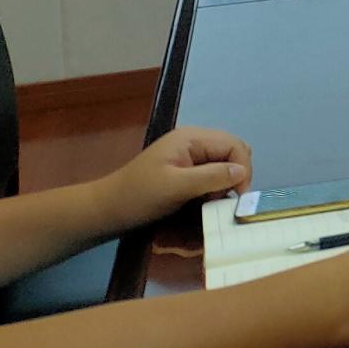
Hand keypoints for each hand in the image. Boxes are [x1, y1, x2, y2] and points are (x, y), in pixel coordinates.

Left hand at [95, 126, 252, 229]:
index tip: (238, 197)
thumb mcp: (176, 187)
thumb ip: (211, 177)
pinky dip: (215, 186)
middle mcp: (193, 141)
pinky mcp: (185, 169)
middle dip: (236, 175)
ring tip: (212, 201)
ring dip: (225, 182)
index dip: (242, 169)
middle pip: (232, 151)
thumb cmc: (139, 196)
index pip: (234, 145)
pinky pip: (212, 173)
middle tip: (225, 199)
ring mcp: (189, 155)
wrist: (106, 209)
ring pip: (224, 163)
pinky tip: (204, 200)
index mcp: (192, 138)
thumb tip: (242, 172)